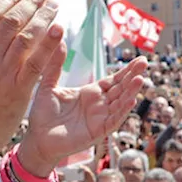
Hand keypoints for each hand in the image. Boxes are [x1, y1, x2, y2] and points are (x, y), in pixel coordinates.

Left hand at [20, 54, 147, 176]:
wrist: (36, 139)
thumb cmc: (43, 115)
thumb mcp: (48, 86)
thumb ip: (55, 65)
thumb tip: (58, 42)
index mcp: (91, 93)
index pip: (114, 79)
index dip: (126, 70)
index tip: (140, 59)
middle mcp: (99, 105)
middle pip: (121, 88)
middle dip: (133, 76)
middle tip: (145, 62)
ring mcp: (100, 118)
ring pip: (120, 103)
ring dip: (131, 92)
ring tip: (140, 79)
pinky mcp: (98, 132)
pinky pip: (114, 120)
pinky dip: (122, 111)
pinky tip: (131, 100)